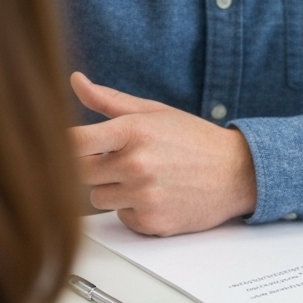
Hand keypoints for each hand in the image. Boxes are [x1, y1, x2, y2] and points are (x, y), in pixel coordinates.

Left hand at [69, 72, 256, 235]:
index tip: (65, 146)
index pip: (75, 142)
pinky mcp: (153, 222)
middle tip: (121, 160)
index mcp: (134, 131)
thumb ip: (109, 100)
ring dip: (113, 190)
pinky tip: (156, 196)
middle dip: (95, 167)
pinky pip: (121, 218)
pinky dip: (133, 210)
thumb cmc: (195, 140)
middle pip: (80, 173)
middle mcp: (137, 164)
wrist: (238, 173)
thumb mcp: (155, 112)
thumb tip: (75, 81)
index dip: (64, 145)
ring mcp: (145, 196)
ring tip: (144, 178)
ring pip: (97, 198)